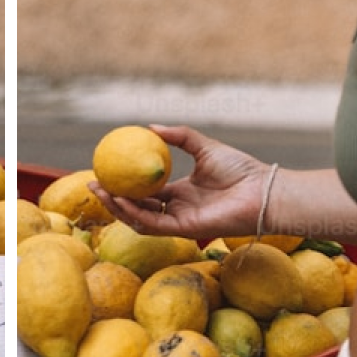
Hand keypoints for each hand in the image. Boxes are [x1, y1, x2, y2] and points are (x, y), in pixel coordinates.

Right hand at [91, 123, 269, 238]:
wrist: (262, 190)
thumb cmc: (240, 169)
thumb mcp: (204, 146)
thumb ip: (179, 136)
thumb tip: (150, 126)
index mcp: (182, 192)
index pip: (147, 192)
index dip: (126, 184)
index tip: (107, 169)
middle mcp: (178, 208)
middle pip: (138, 207)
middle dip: (113, 199)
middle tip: (94, 183)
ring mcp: (180, 221)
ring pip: (140, 219)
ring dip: (118, 207)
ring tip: (101, 191)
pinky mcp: (184, 230)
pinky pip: (153, 224)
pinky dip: (134, 214)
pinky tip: (120, 199)